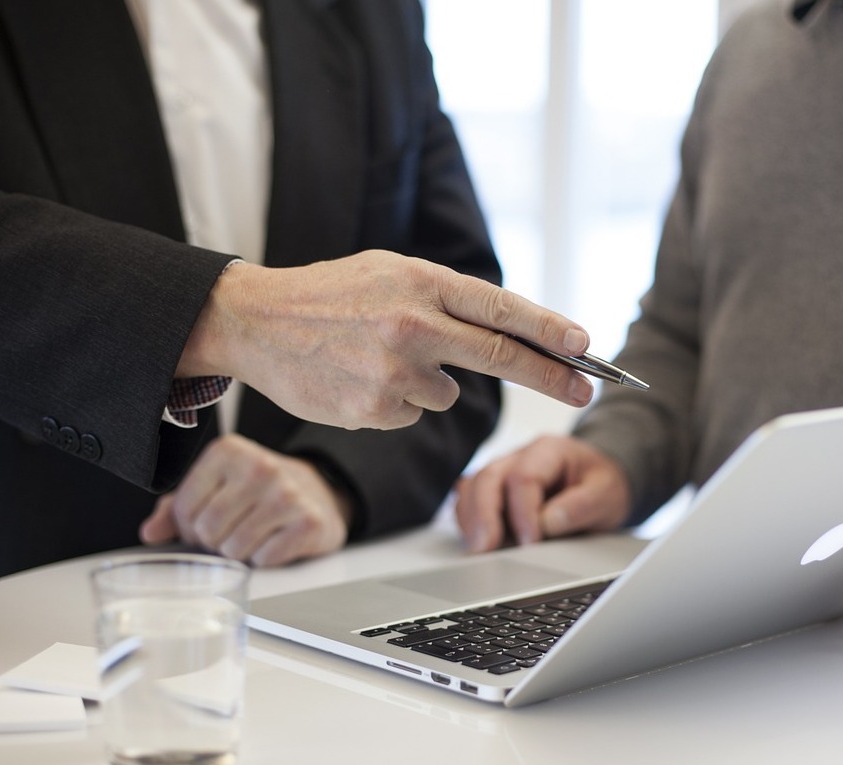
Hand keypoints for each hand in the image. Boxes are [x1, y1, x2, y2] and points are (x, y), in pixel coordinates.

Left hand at [139, 434, 349, 565]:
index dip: (189, 526)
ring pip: (234, 549)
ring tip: (252, 535)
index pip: (184, 508)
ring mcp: (287, 494)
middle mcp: (259, 467)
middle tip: (230, 532)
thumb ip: (176, 507)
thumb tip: (150, 533)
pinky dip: (264, 558)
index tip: (206, 522)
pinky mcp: (309, 522)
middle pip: (208, 531)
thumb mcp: (215, 487)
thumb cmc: (257, 491)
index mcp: (228, 451)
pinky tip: (274, 540)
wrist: (318, 492)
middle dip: (213, 542)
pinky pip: (265, 559)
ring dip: (238, 552)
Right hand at [178, 252, 594, 429]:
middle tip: (587, 389)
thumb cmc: (329, 294)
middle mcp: (413, 325)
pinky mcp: (374, 409)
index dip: (550, 330)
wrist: (255, 321)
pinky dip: (396, 402)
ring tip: (378, 357)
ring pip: (447, 393)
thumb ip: (444, 298)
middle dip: (552, 376)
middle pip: (501, 357)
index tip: (586, 346)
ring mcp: (393, 371)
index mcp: (420, 282)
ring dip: (430, 382)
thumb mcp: (389, 272)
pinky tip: (359, 378)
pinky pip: (412, 413)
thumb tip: (506, 332)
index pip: (501, 309)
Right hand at [454, 435, 630, 551]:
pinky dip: (469, 520)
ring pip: (472, 487)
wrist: (599, 482)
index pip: (524, 477)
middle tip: (484, 548)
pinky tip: (477, 542)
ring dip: (471, 519)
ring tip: (477, 549)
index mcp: (549, 450)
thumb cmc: (601, 485)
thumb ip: (581, 506)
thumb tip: (548, 523)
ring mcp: (503, 472)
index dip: (523, 512)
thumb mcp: (607, 494)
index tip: (530, 542)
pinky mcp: (494, 491)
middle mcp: (519, 456)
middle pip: (488, 478)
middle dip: (483, 515)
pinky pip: (469, 500)